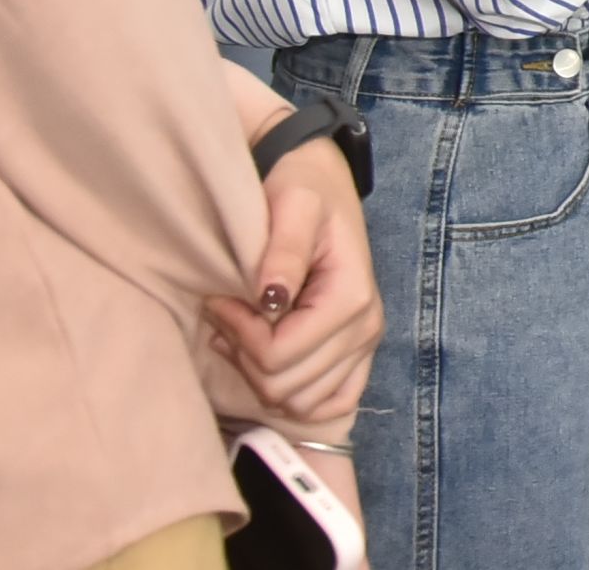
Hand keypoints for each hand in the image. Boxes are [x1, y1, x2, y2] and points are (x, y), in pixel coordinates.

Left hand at [205, 131, 380, 433]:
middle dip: (244, 353)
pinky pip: (329, 405)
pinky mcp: (358, 355)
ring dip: (261, 373)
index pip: (280, 354)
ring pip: (298, 403)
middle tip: (228, 313)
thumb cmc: (302, 189)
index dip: (240, 333)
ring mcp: (365, 346)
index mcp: (352, 297)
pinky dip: (294, 394)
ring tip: (244, 331)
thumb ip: (282, 250)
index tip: (222, 298)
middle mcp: (366, 329)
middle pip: (285, 386)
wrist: (322, 183)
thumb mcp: (291, 205)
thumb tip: (270, 298)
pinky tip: (268, 357)